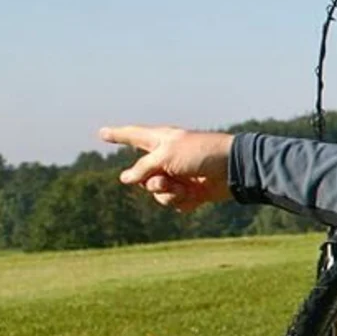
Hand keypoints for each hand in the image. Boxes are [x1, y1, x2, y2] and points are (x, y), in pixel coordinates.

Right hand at [98, 126, 235, 211]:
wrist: (234, 169)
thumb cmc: (202, 153)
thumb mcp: (166, 155)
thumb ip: (143, 167)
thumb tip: (125, 179)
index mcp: (161, 140)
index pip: (133, 136)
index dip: (117, 135)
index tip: (102, 132)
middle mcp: (168, 158)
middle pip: (142, 176)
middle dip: (151, 182)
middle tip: (165, 179)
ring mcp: (179, 175)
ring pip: (157, 192)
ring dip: (167, 193)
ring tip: (184, 187)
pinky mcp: (191, 192)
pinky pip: (174, 203)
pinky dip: (183, 201)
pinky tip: (197, 194)